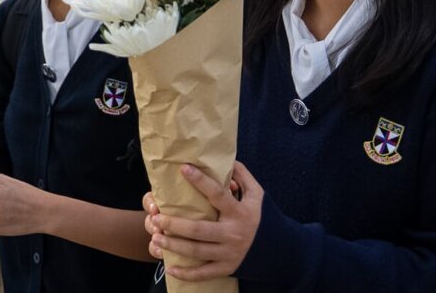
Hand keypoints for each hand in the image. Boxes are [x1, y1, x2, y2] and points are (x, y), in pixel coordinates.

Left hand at [146, 162, 262, 281]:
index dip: (201, 181)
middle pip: (199, 230)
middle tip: (156, 218)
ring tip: (156, 238)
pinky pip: (204, 273)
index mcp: (239, 212)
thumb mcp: (257, 194)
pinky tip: (171, 268)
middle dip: (175, 224)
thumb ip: (242, 176)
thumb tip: (226, 160)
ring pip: (197, 251)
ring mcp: (229, 253)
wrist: (280, 250)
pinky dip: (187, 274)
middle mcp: (233, 233)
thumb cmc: (263, 217)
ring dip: (174, 245)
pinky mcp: (227, 268)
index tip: (183, 169)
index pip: (218, 195)